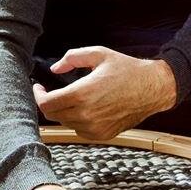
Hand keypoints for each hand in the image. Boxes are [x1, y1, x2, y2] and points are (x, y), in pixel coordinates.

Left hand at [34, 46, 174, 140]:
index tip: (40, 88)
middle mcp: (86, 114)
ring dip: (64, 111)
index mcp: (83, 94)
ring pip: (65, 123)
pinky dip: (77, 120)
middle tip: (52, 92)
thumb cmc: (127, 70)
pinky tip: (88, 108)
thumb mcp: (99, 55)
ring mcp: (94, 128)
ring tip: (74, 98)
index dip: (38, 95)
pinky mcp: (102, 135)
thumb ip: (72, 58)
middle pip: (52, 115)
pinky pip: (79, 130)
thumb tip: (55, 68)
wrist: (152, 88)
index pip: (47, 103)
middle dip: (49, 103)